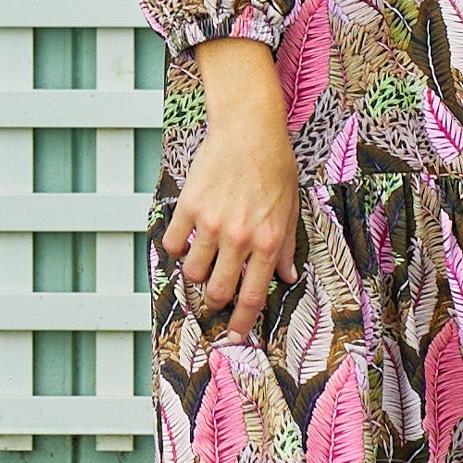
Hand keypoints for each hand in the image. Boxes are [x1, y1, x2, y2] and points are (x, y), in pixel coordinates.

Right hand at [162, 48, 300, 344]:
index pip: (252, 296)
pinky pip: (172, 243)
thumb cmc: (274, 163)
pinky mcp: (189, 206)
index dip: (242, 323)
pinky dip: (176, 246)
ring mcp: (211, 223)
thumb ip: (285, 245)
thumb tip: (286, 277)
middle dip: (217, 300)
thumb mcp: (289, 206)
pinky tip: (186, 236)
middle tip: (218, 291)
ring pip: (194, 272)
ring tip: (205, 256)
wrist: (249, 127)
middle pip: (219, 292)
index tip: (236, 336)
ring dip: (198, 272)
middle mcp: (239, 237)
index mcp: (267, 240)